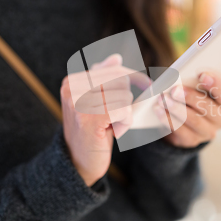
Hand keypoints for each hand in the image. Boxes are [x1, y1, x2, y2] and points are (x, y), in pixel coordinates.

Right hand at [60, 54, 148, 185]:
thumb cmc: (91, 131)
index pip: (114, 69)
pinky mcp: (89, 117)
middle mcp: (72, 87)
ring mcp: (78, 101)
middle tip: (116, 118)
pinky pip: (124, 110)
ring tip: (110, 126)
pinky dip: (124, 123)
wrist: (77, 163)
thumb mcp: (95, 102)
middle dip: (126, 100)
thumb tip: (116, 58)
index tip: (149, 85)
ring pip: (125, 95)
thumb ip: (103, 79)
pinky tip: (112, 132)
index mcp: (72, 80)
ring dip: (125, 114)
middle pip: (121, 80)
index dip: (134, 77)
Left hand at [155, 72, 220, 147]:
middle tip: (175, 90)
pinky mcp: (193, 140)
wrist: (181, 122)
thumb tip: (178, 79)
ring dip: (176, 108)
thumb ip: (193, 81)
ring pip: (194, 120)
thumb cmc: (190, 98)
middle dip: (190, 97)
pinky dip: (168, 119)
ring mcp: (207, 132)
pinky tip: (159, 111)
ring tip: (163, 99)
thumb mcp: (195, 87)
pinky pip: (181, 130)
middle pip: (208, 107)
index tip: (201, 74)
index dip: (214, 83)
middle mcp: (220, 118)